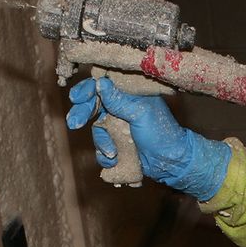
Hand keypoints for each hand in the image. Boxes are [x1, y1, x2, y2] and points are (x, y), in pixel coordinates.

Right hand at [66, 76, 231, 201]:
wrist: (171, 163)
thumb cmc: (162, 134)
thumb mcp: (140, 114)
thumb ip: (119, 100)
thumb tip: (100, 83)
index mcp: (129, 95)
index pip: (103, 86)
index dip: (87, 90)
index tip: (77, 98)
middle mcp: (121, 108)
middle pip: (93, 106)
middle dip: (82, 114)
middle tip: (74, 123)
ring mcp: (119, 127)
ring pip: (97, 131)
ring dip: (101, 142)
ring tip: (113, 153)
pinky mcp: (117, 145)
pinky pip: (102, 148)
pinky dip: (105, 156)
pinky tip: (115, 160)